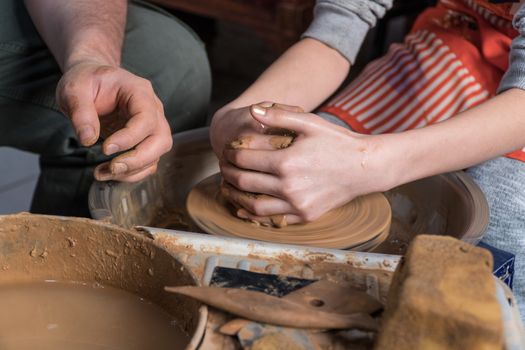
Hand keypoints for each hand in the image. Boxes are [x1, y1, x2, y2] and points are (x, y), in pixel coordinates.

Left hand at [56, 60, 172, 181]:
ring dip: (133, 170)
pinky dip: (130, 172)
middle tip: (113, 167)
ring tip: (103, 172)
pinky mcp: (145, 140)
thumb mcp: (74, 89)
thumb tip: (88, 140)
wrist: (92, 81)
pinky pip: (147, 162)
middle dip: (139, 159)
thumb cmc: (86, 81)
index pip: (146, 118)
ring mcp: (152, 126)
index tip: (105, 148)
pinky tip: (107, 171)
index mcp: (139, 92)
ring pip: (156, 154)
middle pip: (161, 140)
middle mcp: (153, 109)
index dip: (130, 137)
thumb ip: (80, 112)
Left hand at [220, 104, 394, 224]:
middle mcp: (289, 187)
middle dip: (228, 173)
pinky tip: (244, 206)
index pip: (245, 159)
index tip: (227, 150)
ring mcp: (296, 204)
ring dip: (235, 196)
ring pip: (253, 206)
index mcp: (287, 162)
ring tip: (228, 186)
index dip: (230, 154)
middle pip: (244, 182)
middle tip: (223, 167)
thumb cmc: (337, 142)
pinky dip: (253, 214)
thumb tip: (252, 111)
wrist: (364, 168)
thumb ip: (279, 116)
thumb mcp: (310, 123)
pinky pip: (271, 218)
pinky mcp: (304, 215)